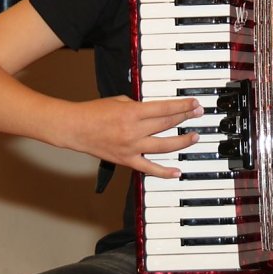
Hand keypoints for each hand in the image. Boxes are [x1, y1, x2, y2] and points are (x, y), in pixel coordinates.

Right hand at [66, 96, 204, 178]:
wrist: (75, 128)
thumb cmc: (94, 112)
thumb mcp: (119, 100)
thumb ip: (139, 106)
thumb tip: (155, 111)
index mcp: (132, 112)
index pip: (165, 108)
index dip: (183, 106)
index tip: (194, 104)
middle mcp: (134, 130)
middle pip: (167, 124)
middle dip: (186, 118)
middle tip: (198, 114)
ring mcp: (131, 147)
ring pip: (163, 146)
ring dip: (182, 142)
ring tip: (194, 137)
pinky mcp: (126, 160)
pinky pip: (149, 169)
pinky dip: (164, 172)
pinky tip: (177, 172)